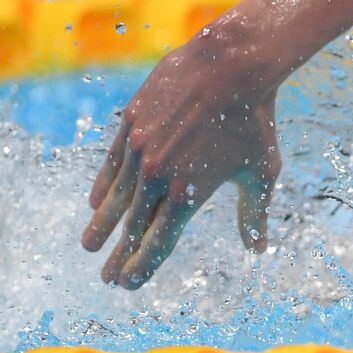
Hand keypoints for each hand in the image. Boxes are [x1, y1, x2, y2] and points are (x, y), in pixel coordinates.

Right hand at [82, 31, 282, 288]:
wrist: (230, 68)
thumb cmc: (253, 123)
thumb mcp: (261, 173)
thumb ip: (254, 214)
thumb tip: (258, 248)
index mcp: (189, 195)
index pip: (158, 242)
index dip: (142, 266)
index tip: (128, 284)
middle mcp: (158, 177)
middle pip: (132, 227)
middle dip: (118, 255)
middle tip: (107, 277)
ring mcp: (140, 150)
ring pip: (116, 198)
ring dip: (103, 225)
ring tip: (91, 244)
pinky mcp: (130, 125)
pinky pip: (112, 165)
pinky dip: (104, 187)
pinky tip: (98, 203)